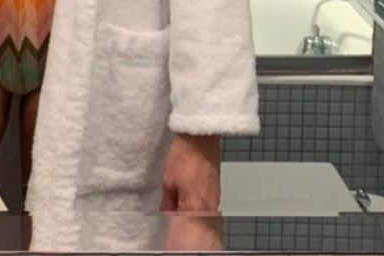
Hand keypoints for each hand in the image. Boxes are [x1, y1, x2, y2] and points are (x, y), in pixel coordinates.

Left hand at [161, 133, 222, 250]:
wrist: (201, 138)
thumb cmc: (185, 155)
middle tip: (179, 245)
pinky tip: (196, 225)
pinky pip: (210, 216)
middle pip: (201, 236)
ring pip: (207, 227)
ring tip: (187, 240)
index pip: (187, 236)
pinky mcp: (216, 194)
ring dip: (198, 235)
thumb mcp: (168, 181)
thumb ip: (168, 203)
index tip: (171, 248)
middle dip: (190, 243)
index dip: (179, 245)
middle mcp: (209, 208)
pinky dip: (203, 224)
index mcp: (194, 207)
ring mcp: (214, 202)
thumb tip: (168, 216)